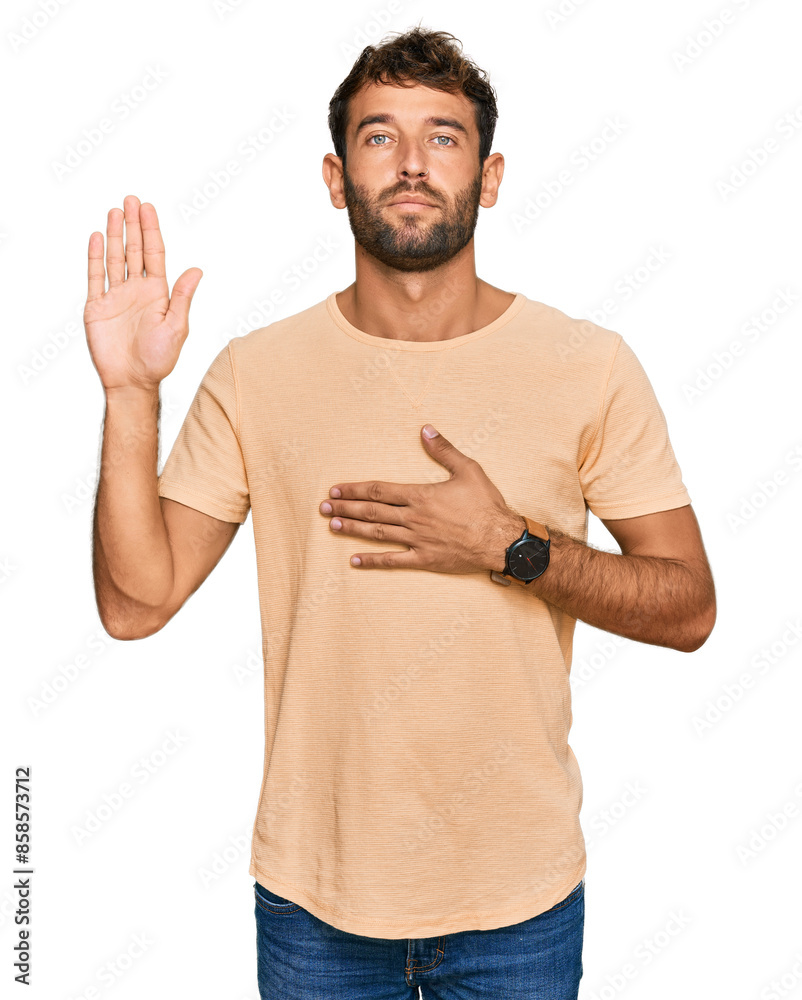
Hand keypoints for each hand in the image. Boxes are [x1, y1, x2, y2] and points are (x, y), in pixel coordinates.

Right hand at [84, 195, 202, 391]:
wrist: (132, 381)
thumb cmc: (158, 359)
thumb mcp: (176, 327)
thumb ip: (183, 297)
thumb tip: (196, 270)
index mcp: (158, 293)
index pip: (154, 254)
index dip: (151, 230)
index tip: (148, 208)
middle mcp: (137, 291)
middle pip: (135, 250)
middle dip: (133, 225)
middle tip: (131, 200)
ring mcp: (116, 297)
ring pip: (115, 259)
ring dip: (116, 235)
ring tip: (115, 211)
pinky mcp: (97, 307)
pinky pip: (95, 277)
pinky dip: (95, 257)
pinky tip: (98, 238)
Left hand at [319, 424, 525, 572]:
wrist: (501, 540)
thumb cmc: (487, 505)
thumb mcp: (468, 469)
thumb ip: (444, 450)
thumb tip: (426, 429)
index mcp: (420, 495)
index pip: (379, 490)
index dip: (355, 489)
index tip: (336, 488)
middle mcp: (413, 518)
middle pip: (372, 511)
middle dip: (345, 507)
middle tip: (323, 507)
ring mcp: (416, 540)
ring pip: (377, 533)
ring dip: (353, 528)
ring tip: (332, 525)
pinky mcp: (424, 559)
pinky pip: (393, 561)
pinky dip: (372, 561)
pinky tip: (354, 560)